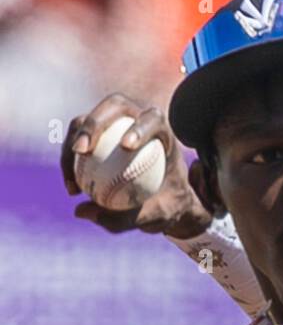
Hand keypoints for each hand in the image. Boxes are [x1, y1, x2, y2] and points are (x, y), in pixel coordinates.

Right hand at [61, 91, 212, 237]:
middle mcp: (138, 118)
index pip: (152, 119)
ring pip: (88, 120)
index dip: (139, 127)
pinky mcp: (99, 133)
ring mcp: (116, 123)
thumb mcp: (158, 217)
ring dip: (73, 143)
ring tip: (72, 178)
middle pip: (113, 107)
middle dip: (93, 124)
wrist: (168, 200)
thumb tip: (82, 211)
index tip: (126, 147)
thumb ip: (127, 217)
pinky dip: (72, 162)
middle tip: (81, 151)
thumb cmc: (169, 205)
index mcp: (164, 131)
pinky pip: (79, 140)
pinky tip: (72, 189)